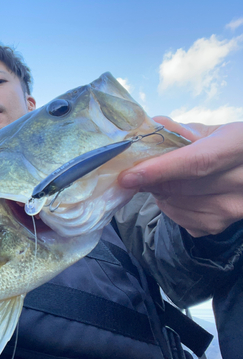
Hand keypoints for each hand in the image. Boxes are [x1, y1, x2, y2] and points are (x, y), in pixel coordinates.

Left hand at [119, 116, 242, 236]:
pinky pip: (181, 220)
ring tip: (163, 180)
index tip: (128, 176)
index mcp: (239, 146)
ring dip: (159, 194)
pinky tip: (177, 195)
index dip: (159, 170)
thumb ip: (177, 131)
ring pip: (177, 206)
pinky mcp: (221, 225)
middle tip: (135, 173)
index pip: (196, 162)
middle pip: (182, 187)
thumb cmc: (228, 147)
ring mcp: (234, 207)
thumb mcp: (211, 131)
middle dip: (151, 181)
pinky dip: (169, 207)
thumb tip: (142, 132)